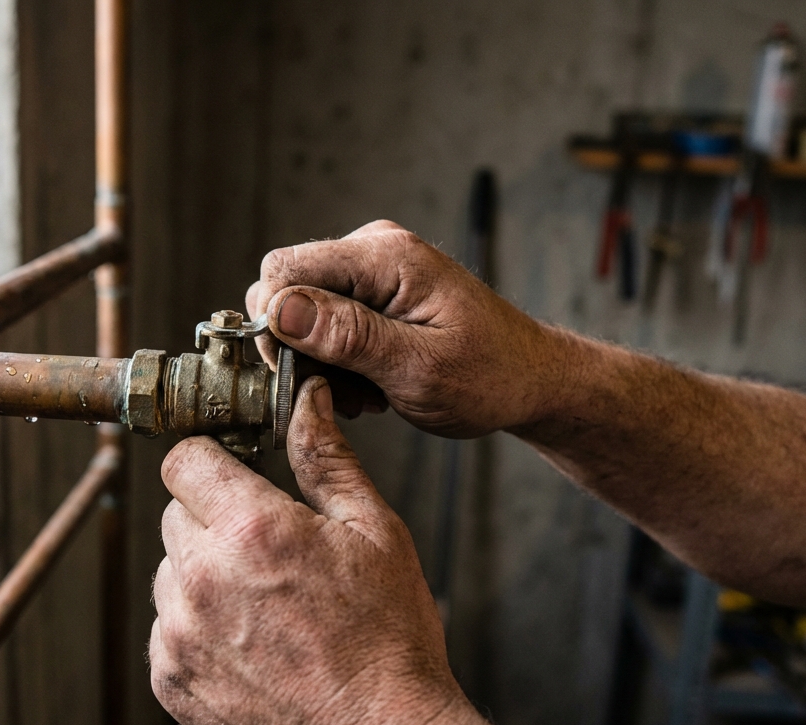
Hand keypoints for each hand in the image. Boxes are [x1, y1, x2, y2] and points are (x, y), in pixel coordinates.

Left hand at [149, 376, 518, 724]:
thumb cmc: (388, 646)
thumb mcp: (375, 534)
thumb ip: (327, 460)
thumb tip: (308, 402)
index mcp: (252, 531)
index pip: (185, 460)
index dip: (212, 461)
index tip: (234, 472)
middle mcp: (203, 580)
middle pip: (175, 513)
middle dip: (213, 517)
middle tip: (267, 548)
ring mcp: (179, 635)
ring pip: (168, 571)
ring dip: (203, 574)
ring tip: (264, 604)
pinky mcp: (170, 680)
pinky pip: (166, 628)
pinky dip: (197, 628)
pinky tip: (250, 643)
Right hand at [246, 220, 564, 437]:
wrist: (530, 381)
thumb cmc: (491, 377)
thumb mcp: (418, 368)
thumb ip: (348, 336)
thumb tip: (279, 310)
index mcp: (386, 257)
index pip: (284, 269)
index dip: (275, 324)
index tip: (298, 373)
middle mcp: (373, 250)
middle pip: (285, 287)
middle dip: (297, 347)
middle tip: (341, 392)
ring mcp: (372, 269)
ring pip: (300, 310)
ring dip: (319, 360)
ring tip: (366, 393)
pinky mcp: (373, 292)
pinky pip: (323, 320)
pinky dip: (335, 359)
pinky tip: (369, 384)